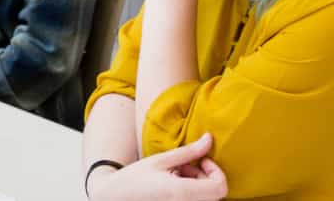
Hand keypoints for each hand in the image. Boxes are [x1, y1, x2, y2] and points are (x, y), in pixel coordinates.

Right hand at [88, 133, 227, 200]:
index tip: (201, 161)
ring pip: (206, 198)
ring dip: (198, 185)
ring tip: (175, 175)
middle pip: (215, 193)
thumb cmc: (134, 178)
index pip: (220, 187)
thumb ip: (188, 152)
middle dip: (205, 176)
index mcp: (182, 192)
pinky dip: (191, 192)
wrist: (114, 197)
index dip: (215, 171)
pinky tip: (173, 185)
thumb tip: (209, 139)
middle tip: (183, 166)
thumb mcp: (161, 160)